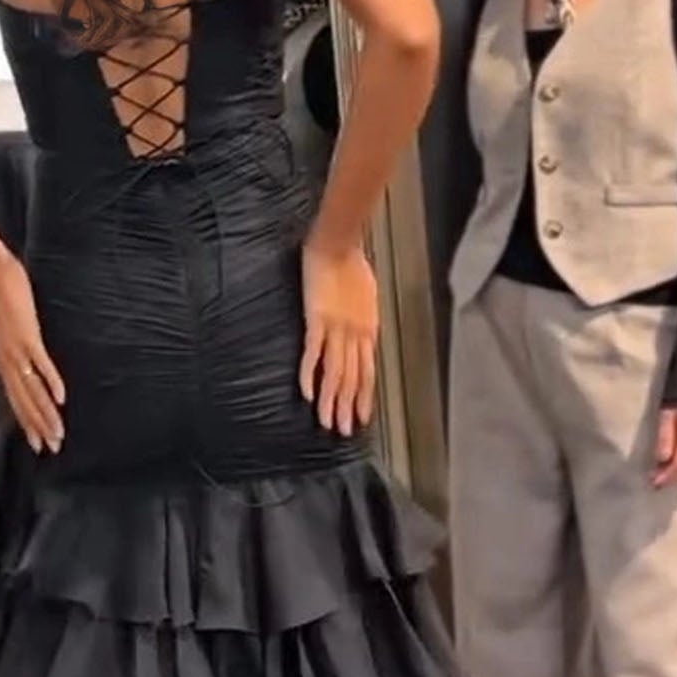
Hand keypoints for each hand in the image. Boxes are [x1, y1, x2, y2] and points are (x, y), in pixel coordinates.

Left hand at [0, 256, 64, 453]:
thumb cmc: (2, 295)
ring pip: (32, 391)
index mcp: (3, 360)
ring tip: (58, 433)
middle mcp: (7, 361)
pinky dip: (51, 382)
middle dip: (38, 427)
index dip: (27, 422)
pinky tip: (61, 398)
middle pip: (24, 402)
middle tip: (51, 448)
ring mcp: (17, 350)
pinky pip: (41, 364)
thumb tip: (27, 353)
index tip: (36, 443)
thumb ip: (18, 342)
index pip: (16, 400)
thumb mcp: (9, 327)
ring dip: (46, 414)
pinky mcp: (26, 336)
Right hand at [299, 242, 377, 435]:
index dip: (365, 397)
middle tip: (343, 432)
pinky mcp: (317, 320)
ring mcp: (337, 329)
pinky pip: (314, 354)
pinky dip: (310, 376)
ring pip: (335, 373)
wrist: (338, 243)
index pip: (367, 372)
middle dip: (348, 408)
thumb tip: (362, 332)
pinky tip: (308, 395)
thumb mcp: (366, 294)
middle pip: (352, 379)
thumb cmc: (352, 263)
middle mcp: (355, 334)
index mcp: (367, 329)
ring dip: (331, 401)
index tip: (361, 419)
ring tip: (326, 423)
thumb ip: (363, 317)